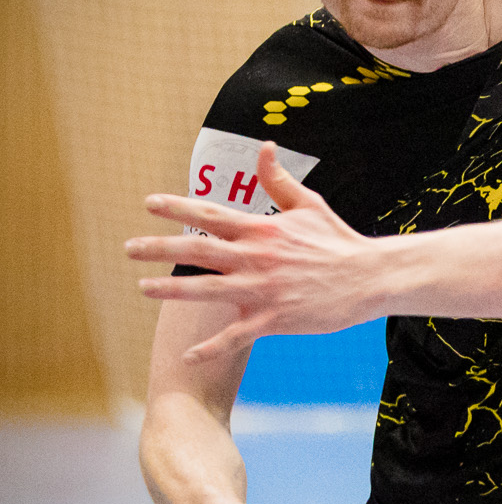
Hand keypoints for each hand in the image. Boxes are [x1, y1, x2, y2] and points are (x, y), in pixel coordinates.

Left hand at [126, 145, 377, 362]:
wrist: (370, 278)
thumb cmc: (339, 240)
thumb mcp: (309, 205)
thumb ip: (279, 180)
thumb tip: (265, 146)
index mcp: (262, 230)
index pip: (210, 215)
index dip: (177, 208)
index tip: (148, 204)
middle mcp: (256, 258)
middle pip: (197, 251)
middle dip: (158, 248)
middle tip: (128, 248)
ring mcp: (263, 290)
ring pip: (206, 291)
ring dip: (171, 289)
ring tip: (143, 287)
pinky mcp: (274, 318)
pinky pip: (235, 336)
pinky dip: (210, 349)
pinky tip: (188, 356)